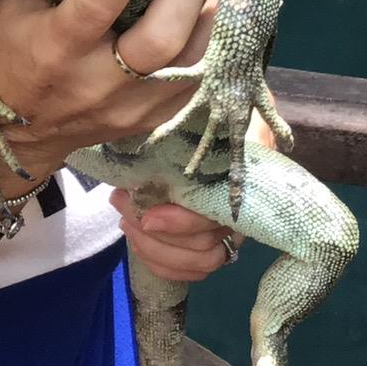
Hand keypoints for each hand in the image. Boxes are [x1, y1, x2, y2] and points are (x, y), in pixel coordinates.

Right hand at [0, 0, 217, 180]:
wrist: (20, 132)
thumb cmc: (12, 53)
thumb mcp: (11, 7)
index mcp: (56, 48)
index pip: (95, 7)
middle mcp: (97, 82)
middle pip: (161, 37)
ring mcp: (131, 106)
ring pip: (192, 58)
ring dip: (216, 7)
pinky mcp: (155, 118)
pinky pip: (200, 77)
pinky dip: (216, 37)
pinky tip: (222, 5)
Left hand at [110, 103, 277, 282]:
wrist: (222, 105)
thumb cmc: (210, 100)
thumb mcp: (200, 97)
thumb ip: (188, 101)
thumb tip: (157, 97)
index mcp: (242, 172)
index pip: (218, 215)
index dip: (182, 223)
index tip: (148, 215)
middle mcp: (241, 205)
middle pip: (208, 247)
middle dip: (158, 237)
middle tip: (123, 206)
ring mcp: (229, 225)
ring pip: (203, 262)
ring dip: (156, 249)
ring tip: (126, 219)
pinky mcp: (211, 237)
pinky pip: (195, 268)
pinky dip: (163, 263)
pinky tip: (137, 240)